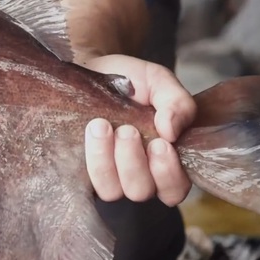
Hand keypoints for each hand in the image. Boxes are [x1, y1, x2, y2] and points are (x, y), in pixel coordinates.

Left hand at [80, 54, 195, 206]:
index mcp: (164, 160)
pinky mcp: (81, 172)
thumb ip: (177, 103)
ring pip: (112, 191)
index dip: (169, 174)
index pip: (174, 189)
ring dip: (107, 161)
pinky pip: (86, 183)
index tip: (160, 144)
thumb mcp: (160, 82)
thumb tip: (171, 132)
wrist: (90, 68)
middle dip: (134, 163)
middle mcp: (138, 175)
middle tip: (127, 130)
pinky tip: (91, 132)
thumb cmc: (129, 80)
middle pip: (141, 191)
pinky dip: (91, 159)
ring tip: (101, 126)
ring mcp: (108, 176)